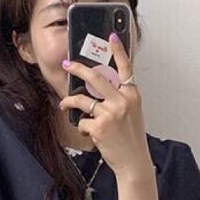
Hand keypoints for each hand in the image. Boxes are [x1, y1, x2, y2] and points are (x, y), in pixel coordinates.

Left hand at [58, 34, 153, 179]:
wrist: (134, 162)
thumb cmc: (132, 139)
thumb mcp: (132, 114)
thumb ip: (120, 99)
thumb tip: (97, 90)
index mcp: (132, 95)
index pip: (125, 68)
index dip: (118, 51)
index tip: (111, 37)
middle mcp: (122, 101)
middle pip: (96, 77)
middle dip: (78, 69)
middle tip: (67, 65)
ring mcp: (110, 113)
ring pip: (82, 99)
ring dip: (70, 102)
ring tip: (65, 105)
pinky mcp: (99, 127)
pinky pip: (82, 121)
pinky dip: (83, 128)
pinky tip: (90, 134)